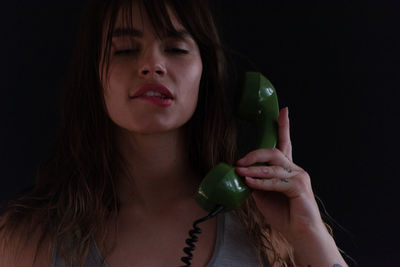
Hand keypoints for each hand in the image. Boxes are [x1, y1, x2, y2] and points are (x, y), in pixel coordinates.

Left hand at [235, 107, 325, 242]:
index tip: (282, 111)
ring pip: (273, 165)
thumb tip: (242, 173)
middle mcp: (294, 169)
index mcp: (287, 169)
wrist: (300, 234)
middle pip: (275, 151)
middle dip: (255, 153)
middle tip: (240, 161)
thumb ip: (257, 182)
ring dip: (254, 169)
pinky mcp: (299, 186)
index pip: (285, 143)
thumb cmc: (284, 215)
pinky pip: (276, 180)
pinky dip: (261, 182)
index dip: (283, 126)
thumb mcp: (264, 195)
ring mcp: (299, 176)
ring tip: (241, 172)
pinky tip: (250, 183)